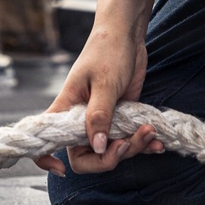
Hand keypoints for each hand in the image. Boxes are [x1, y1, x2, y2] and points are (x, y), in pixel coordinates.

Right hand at [34, 26, 164, 175]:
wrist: (128, 34)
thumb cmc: (108, 50)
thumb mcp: (104, 82)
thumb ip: (99, 115)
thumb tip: (97, 147)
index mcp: (67, 109)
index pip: (47, 141)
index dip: (46, 159)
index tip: (61, 170)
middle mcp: (82, 119)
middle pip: (87, 156)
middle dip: (109, 158)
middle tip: (127, 143)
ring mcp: (104, 120)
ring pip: (113, 150)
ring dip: (133, 147)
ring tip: (150, 132)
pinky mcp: (122, 116)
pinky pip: (129, 138)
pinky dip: (143, 144)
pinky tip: (158, 143)